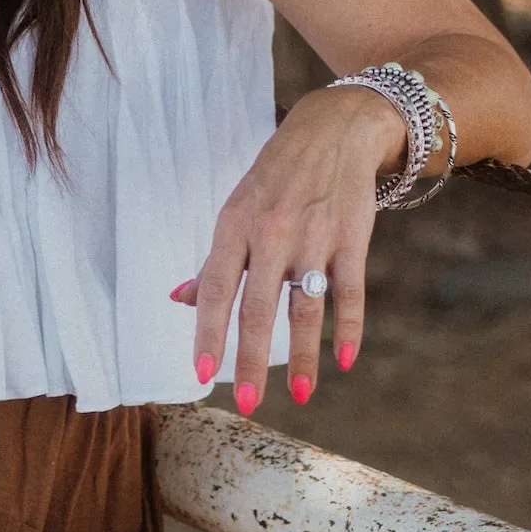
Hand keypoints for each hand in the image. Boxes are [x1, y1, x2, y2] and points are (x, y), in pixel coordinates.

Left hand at [171, 81, 409, 411]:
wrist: (335, 129)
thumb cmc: (275, 177)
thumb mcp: (236, 208)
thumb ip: (214, 260)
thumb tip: (178, 300)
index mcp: (234, 226)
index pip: (215, 288)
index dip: (207, 332)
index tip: (199, 373)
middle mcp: (272, 234)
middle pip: (258, 307)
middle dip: (250, 359)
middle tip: (246, 402)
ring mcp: (315, 237)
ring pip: (306, 307)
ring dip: (303, 356)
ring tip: (299, 396)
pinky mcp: (352, 238)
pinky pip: (350, 291)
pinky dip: (348, 328)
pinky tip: (344, 360)